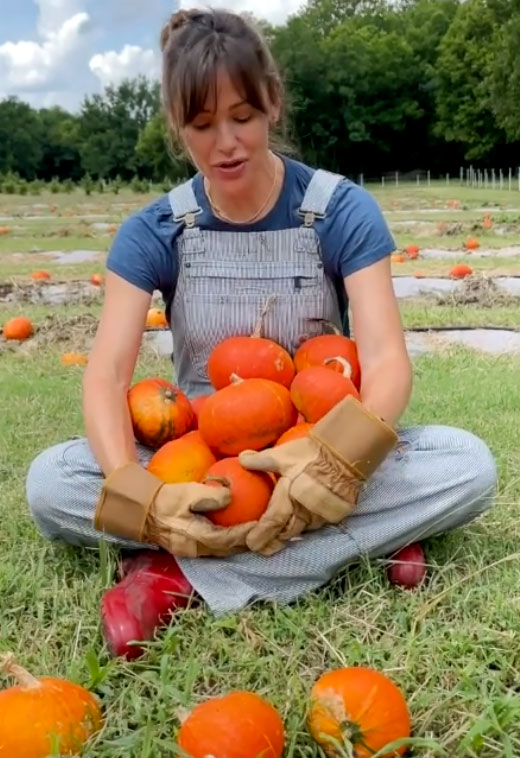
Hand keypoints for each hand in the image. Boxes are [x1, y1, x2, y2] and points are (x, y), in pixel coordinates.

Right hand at [147, 481, 254, 557]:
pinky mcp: (189, 549)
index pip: (226, 539)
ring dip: (237, 545)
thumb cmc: (166, 499)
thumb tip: (231, 496)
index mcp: (195, 536)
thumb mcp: (188, 492)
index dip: (244, 534)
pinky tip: (235, 534)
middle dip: (246, 543)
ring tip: (253, 535)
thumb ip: (210, 495)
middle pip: (226, 550)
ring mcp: (191, 552)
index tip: (260, 525)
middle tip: (263, 532)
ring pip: (221, 552)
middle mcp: (195, 549)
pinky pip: (213, 549)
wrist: (143, 510)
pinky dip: (226, 542)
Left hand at [239, 397, 396, 554]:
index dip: (261, 535)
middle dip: (274, 540)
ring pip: (304, 529)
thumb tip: (241, 459)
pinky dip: (309, 524)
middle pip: (287, 532)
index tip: (251, 544)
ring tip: (281, 536)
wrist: (345, 453)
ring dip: (292, 532)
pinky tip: (304, 522)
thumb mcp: (282, 455)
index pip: (272, 522)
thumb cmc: (311, 453)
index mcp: (290, 497)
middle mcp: (306, 511)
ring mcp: (323, 514)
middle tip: (263, 547)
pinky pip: (319, 523)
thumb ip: (261, 460)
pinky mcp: (336, 513)